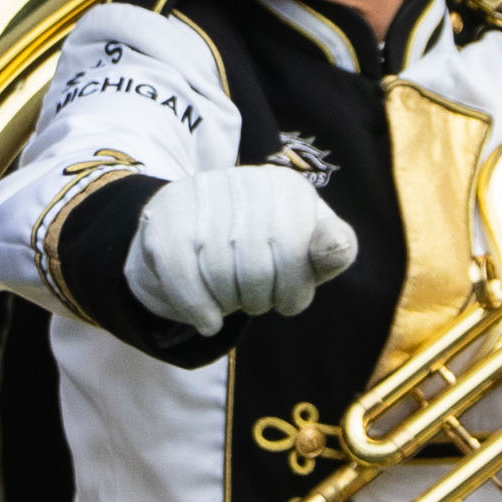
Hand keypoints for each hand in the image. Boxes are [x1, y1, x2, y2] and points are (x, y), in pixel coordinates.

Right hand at [125, 165, 357, 337]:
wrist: (195, 236)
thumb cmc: (264, 253)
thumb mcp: (307, 255)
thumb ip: (335, 251)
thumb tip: (333, 246)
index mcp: (289, 188)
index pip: (300, 253)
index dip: (295, 292)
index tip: (287, 298)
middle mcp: (246, 181)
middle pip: (258, 269)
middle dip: (259, 300)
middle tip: (254, 300)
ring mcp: (202, 195)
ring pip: (219, 274)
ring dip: (228, 303)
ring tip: (229, 297)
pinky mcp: (165, 214)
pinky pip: (182, 276)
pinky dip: (198, 309)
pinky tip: (208, 320)